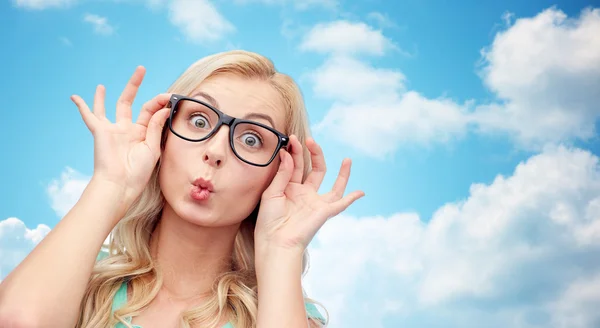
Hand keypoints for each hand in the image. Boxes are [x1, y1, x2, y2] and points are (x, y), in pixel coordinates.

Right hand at [71, 66, 170, 203]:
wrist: (120, 184)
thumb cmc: (138, 172)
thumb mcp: (153, 148)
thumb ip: (156, 126)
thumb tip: (165, 107)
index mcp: (142, 134)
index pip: (151, 111)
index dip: (160, 102)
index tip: (171, 95)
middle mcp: (127, 130)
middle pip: (131, 103)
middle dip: (134, 85)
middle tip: (141, 68)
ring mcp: (113, 130)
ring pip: (108, 108)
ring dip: (106, 95)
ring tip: (102, 85)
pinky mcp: (100, 132)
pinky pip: (90, 117)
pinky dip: (82, 106)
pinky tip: (75, 97)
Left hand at [255, 135, 364, 252]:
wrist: (275, 242)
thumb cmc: (268, 221)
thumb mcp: (271, 193)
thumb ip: (282, 173)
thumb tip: (289, 154)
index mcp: (289, 188)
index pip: (296, 164)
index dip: (295, 151)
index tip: (291, 139)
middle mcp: (304, 193)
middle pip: (314, 169)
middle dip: (313, 153)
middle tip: (309, 139)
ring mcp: (316, 203)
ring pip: (333, 186)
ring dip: (342, 173)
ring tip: (348, 159)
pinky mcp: (324, 212)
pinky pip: (341, 204)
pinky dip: (352, 198)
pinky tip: (361, 192)